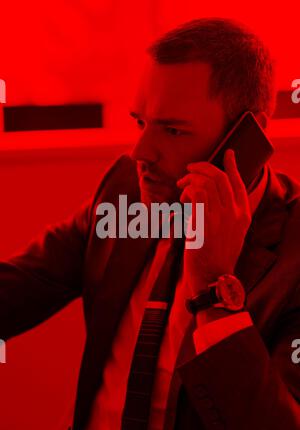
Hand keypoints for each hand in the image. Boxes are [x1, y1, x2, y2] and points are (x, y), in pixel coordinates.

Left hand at [177, 149, 250, 296]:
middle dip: (202, 168)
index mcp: (243, 215)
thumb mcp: (230, 234)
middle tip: (189, 169)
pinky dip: (187, 191)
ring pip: (206, 182)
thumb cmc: (216, 256)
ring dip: (191, 179)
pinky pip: (196, 194)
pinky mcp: (205, 222)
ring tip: (182, 187)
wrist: (212, 276)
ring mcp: (221, 217)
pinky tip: (183, 199)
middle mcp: (234, 213)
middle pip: (219, 177)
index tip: (228, 153)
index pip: (240, 183)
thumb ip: (225, 214)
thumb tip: (205, 196)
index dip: (233, 165)